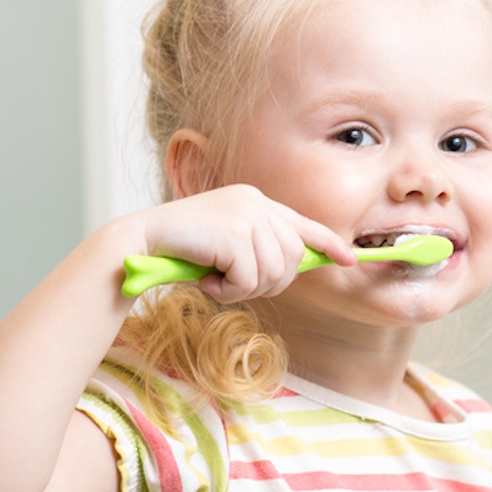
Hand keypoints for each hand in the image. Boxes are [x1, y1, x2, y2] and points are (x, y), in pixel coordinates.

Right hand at [135, 184, 354, 304]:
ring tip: (216, 280)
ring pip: (273, 273)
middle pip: (292, 259)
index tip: (350, 260)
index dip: (329, 244)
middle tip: (233, 284)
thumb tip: (292, 268)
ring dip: (244, 289)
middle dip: (269, 283)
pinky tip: (207, 281)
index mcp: (255, 201)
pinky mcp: (234, 231)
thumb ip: (257, 248)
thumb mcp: (226, 244)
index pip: (304, 224)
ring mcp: (246, 214)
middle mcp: (255, 202)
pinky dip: (229, 291)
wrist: (142, 241)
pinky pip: (250, 280)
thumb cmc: (181, 249)